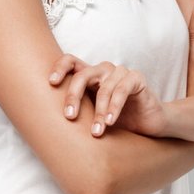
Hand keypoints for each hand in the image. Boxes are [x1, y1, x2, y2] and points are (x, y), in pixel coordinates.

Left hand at [50, 54, 170, 137]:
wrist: (149, 127)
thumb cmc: (117, 122)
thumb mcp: (92, 117)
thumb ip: (76, 112)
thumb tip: (45, 123)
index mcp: (90, 76)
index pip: (70, 61)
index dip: (59, 67)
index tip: (51, 83)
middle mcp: (103, 71)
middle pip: (82, 74)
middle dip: (73, 96)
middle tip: (70, 117)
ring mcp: (120, 73)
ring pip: (103, 88)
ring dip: (98, 112)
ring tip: (96, 132)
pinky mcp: (137, 79)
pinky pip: (122, 90)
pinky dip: (114, 107)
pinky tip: (110, 122)